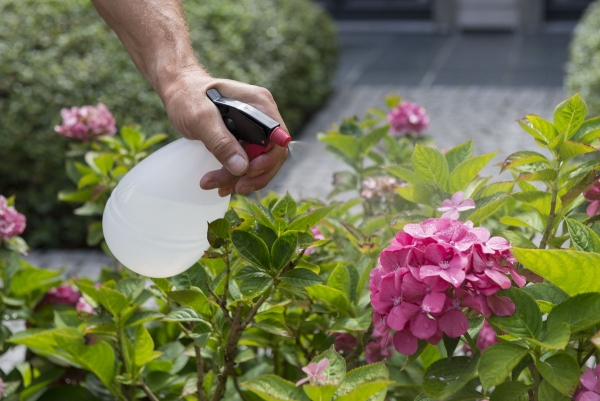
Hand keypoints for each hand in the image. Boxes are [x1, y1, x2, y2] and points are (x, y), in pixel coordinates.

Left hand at [160, 70, 288, 196]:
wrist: (179, 92)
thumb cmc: (188, 97)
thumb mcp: (200, 118)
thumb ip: (221, 141)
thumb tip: (242, 167)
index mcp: (259, 105)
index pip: (277, 139)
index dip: (268, 160)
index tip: (248, 172)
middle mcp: (263, 115)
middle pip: (272, 154)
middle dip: (254, 175)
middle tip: (234, 188)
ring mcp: (256, 127)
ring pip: (261, 161)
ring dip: (243, 179)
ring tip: (219, 188)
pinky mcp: (246, 138)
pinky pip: (250, 161)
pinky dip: (238, 175)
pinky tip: (222, 184)